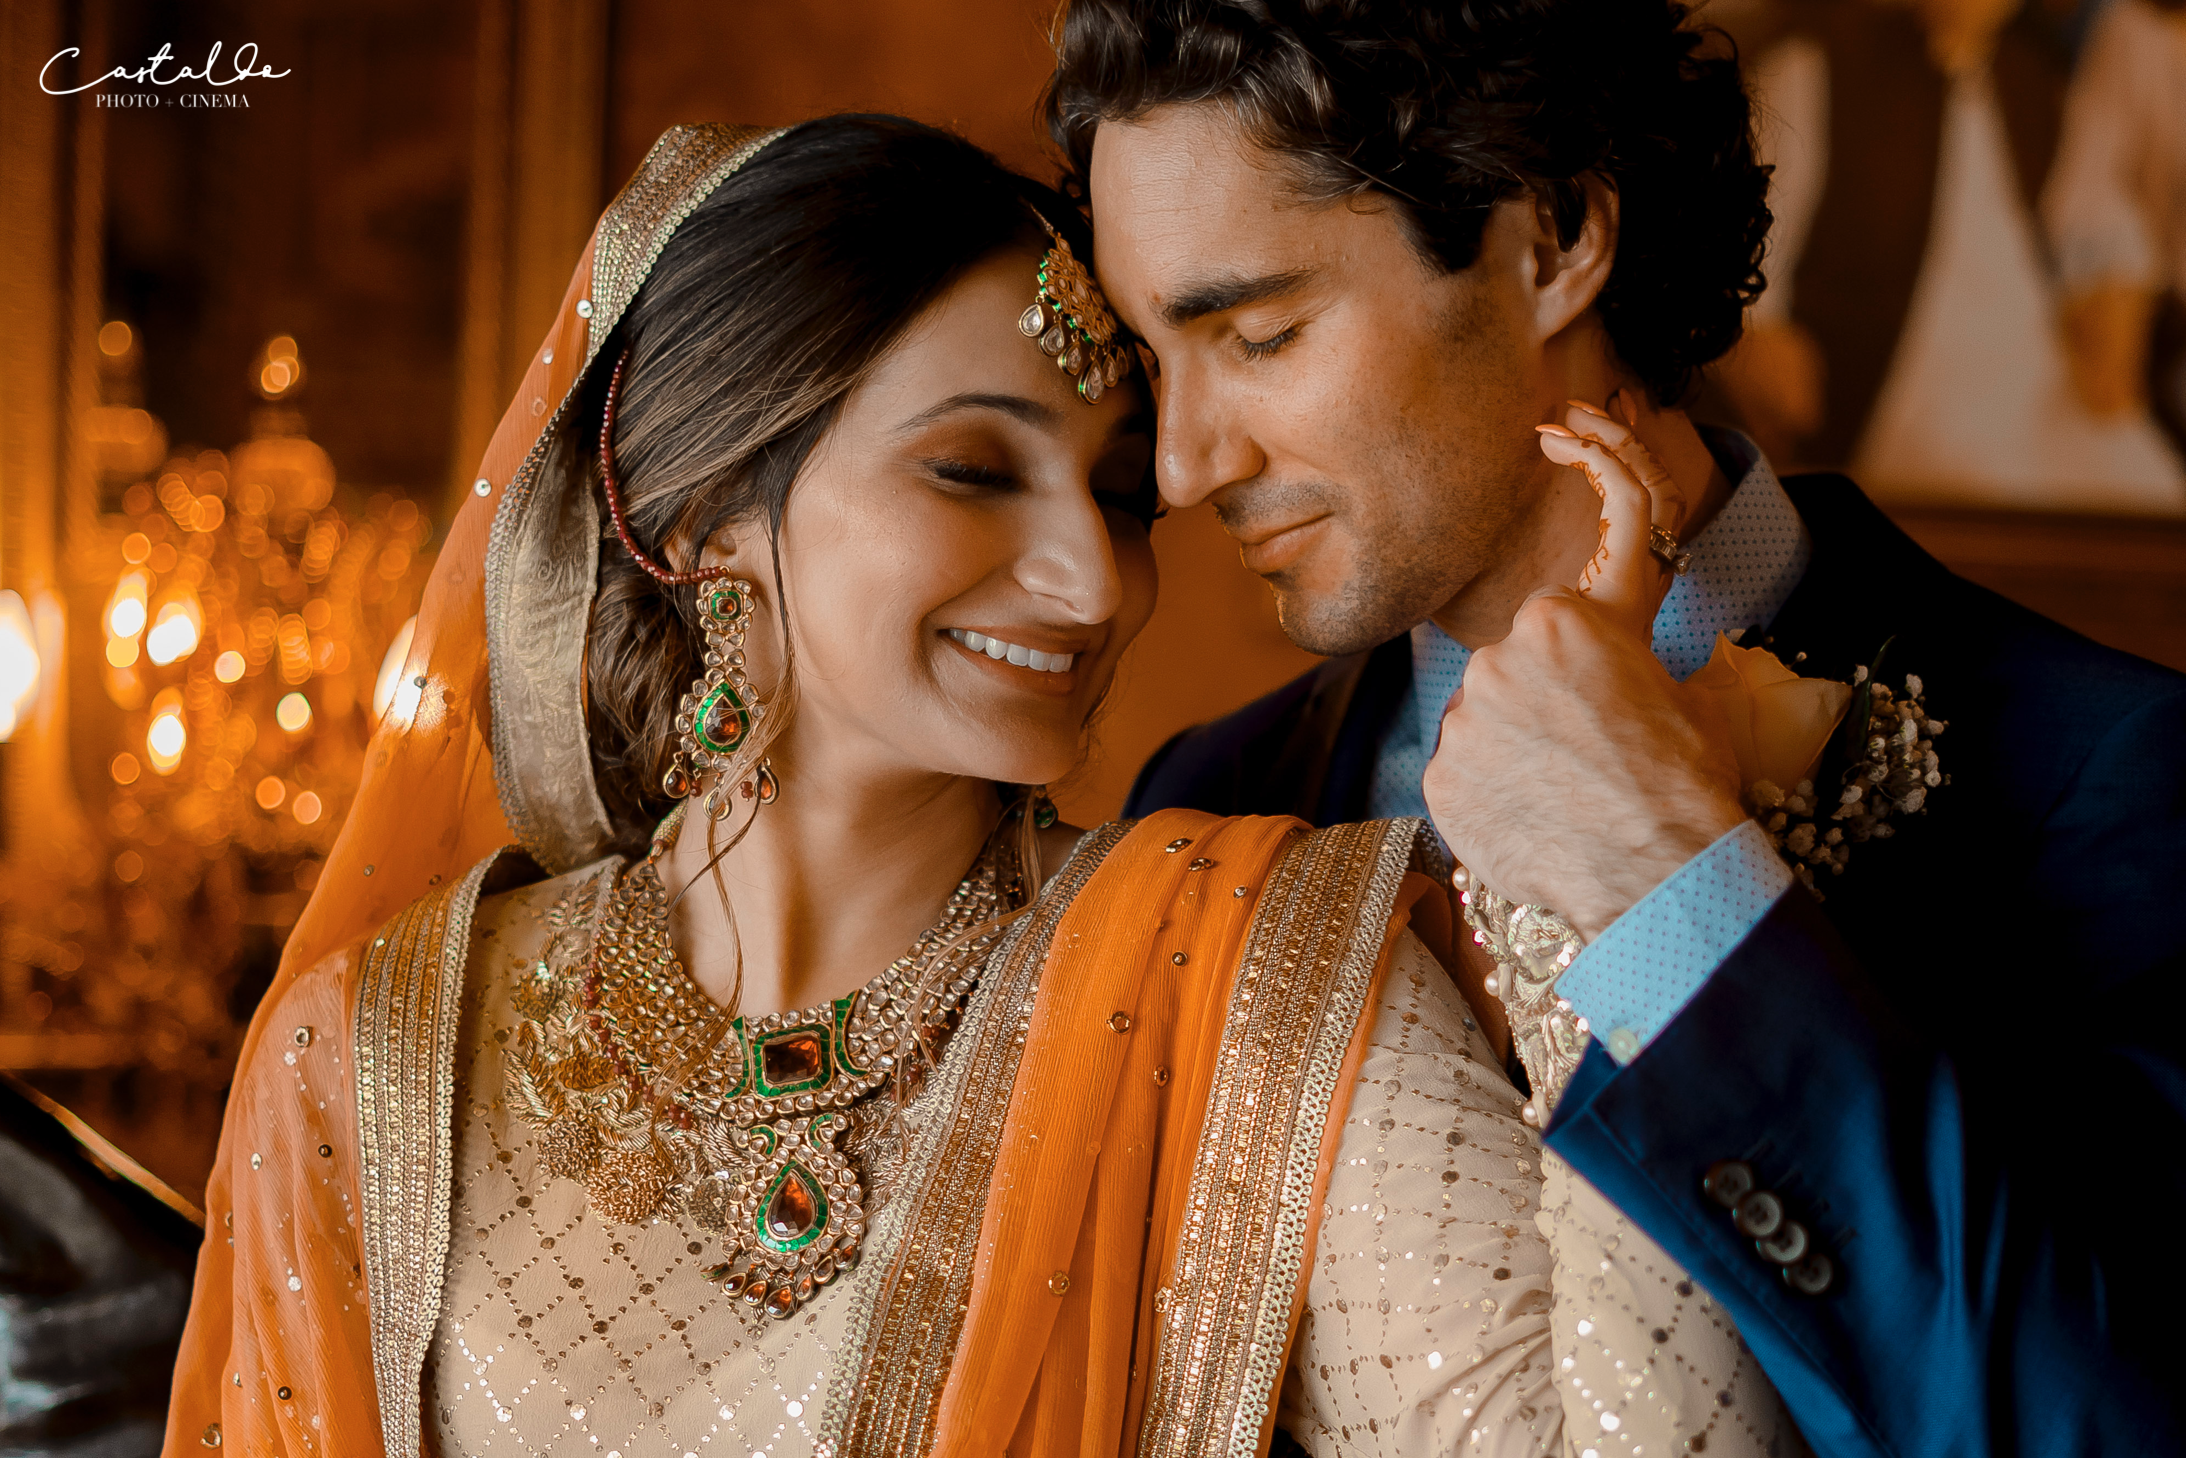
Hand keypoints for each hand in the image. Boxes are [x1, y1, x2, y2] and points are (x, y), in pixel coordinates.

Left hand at [1422, 396, 1745, 940]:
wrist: (1656, 877)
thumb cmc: (1687, 789)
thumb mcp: (1694, 699)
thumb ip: (1641, 660)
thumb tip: (1635, 669)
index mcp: (1586, 616)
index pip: (1610, 518)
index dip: (1596, 456)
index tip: (1562, 428)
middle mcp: (1516, 646)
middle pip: (1530, 651)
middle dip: (1559, 689)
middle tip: (1599, 753)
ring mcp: (1470, 710)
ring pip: (1491, 709)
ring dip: (1524, 741)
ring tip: (1571, 794)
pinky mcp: (1442, 769)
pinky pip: (1465, 764)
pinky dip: (1495, 786)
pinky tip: (1535, 816)